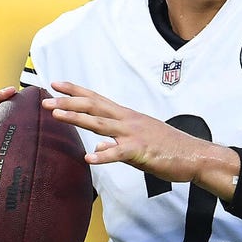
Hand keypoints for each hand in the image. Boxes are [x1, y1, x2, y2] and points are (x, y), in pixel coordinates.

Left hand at [42, 81, 228, 184]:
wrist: (195, 156)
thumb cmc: (168, 149)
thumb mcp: (138, 143)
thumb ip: (115, 144)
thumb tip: (96, 148)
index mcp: (127, 117)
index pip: (97, 99)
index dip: (76, 91)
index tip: (56, 83)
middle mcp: (128, 121)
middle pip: (94, 107)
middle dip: (68, 102)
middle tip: (45, 98)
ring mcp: (134, 135)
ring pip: (100, 125)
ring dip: (77, 118)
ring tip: (56, 115)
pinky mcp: (141, 152)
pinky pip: (119, 154)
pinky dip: (104, 156)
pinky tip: (89, 158)